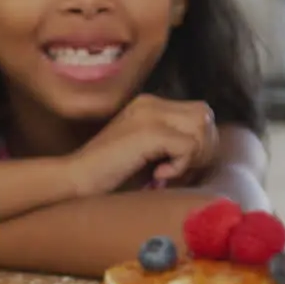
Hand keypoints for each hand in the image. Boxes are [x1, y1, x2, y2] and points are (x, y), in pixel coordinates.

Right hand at [66, 95, 218, 196]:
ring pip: (202, 128)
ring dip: (193, 157)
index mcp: (150, 105)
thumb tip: (208, 150)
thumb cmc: (111, 176)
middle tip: (178, 171)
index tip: (179, 167)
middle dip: (203, 148)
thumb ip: (173, 144)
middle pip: (205, 116)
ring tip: (167, 173)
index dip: (200, 143)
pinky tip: (158, 177)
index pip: (199, 113)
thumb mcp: (147, 154)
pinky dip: (181, 167)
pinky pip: (189, 146)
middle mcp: (151, 103)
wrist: (76, 180)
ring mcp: (149, 114)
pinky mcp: (148, 131)